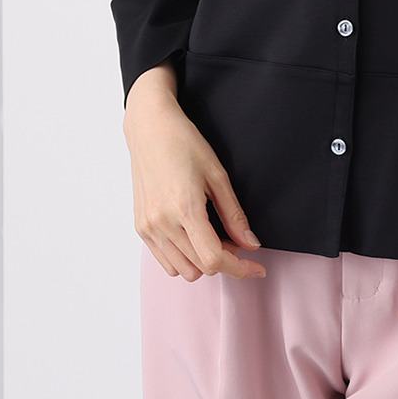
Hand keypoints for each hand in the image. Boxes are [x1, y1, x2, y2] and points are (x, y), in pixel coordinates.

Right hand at [124, 60, 266, 281]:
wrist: (149, 128)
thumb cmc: (184, 143)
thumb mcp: (218, 175)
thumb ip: (234, 214)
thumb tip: (250, 243)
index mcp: (184, 209)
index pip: (214, 260)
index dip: (240, 269)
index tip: (256, 267)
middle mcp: (162, 223)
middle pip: (200, 269)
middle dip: (224, 260)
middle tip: (233, 237)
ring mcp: (148, 227)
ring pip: (182, 270)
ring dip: (202, 262)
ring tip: (212, 234)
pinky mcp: (141, 227)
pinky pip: (165, 260)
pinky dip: (183, 257)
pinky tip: (193, 235)